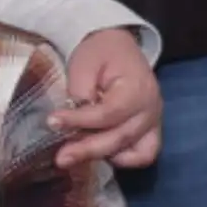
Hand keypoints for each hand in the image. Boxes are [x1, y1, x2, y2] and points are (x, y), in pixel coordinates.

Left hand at [54, 28, 164, 172]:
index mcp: (137, 89)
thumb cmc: (100, 54)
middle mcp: (150, 110)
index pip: (108, 113)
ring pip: (134, 152)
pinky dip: (123, 159)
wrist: (118, 47)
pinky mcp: (150, 130)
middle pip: (120, 138)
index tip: (52, 122)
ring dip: (103, 156)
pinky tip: (99, 153)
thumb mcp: (84, 65)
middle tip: (61, 158)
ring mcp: (153, 122)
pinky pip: (144, 154)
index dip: (79, 121)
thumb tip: (71, 122)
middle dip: (87, 150)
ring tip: (75, 155)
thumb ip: (80, 93)